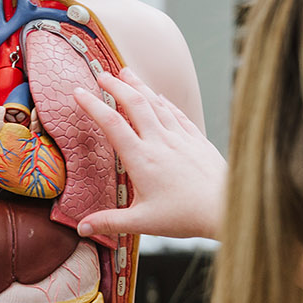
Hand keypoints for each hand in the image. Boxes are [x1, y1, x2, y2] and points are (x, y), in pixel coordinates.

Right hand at [70, 67, 226, 241]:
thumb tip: (82, 228)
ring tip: (126, 73)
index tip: (77, 92)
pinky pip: (178, 114)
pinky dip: (165, 102)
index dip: (92, 105)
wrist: (225, 208)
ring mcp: (181, 138)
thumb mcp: (142, 222)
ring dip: (140, 86)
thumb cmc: (184, 216)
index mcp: (141, 159)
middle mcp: (160, 142)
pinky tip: (160, 97)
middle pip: (135, 104)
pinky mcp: (197, 140)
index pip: (111, 124)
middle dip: (116, 86)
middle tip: (101, 74)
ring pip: (157, 104)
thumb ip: (110, 222)